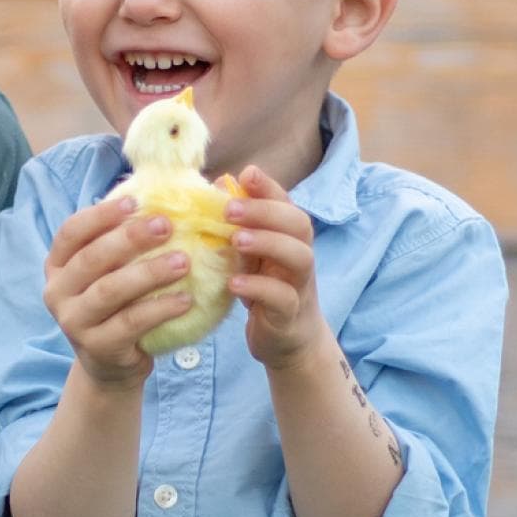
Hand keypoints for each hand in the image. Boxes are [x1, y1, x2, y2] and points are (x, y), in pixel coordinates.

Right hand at [43, 194, 191, 390]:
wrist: (110, 364)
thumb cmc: (115, 306)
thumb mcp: (109, 273)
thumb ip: (121, 242)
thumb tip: (163, 199)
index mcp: (57, 265)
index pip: (71, 232)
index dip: (100, 215)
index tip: (135, 203)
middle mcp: (57, 292)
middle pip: (91, 258)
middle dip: (130, 238)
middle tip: (167, 226)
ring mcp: (74, 322)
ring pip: (110, 290)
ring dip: (149, 272)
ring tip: (184, 261)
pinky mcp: (97, 347)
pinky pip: (131, 322)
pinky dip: (160, 309)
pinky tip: (186, 299)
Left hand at [227, 167, 329, 370]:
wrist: (286, 342)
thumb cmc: (263, 291)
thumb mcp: (250, 257)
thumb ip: (238, 227)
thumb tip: (217, 187)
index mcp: (288, 238)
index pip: (286, 204)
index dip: (269, 187)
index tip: (246, 173)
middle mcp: (299, 257)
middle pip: (299, 224)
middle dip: (266, 211)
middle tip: (229, 210)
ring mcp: (299, 286)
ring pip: (300, 257)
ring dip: (268, 243)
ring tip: (236, 240)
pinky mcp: (290, 315)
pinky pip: (282, 298)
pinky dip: (258, 288)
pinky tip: (233, 283)